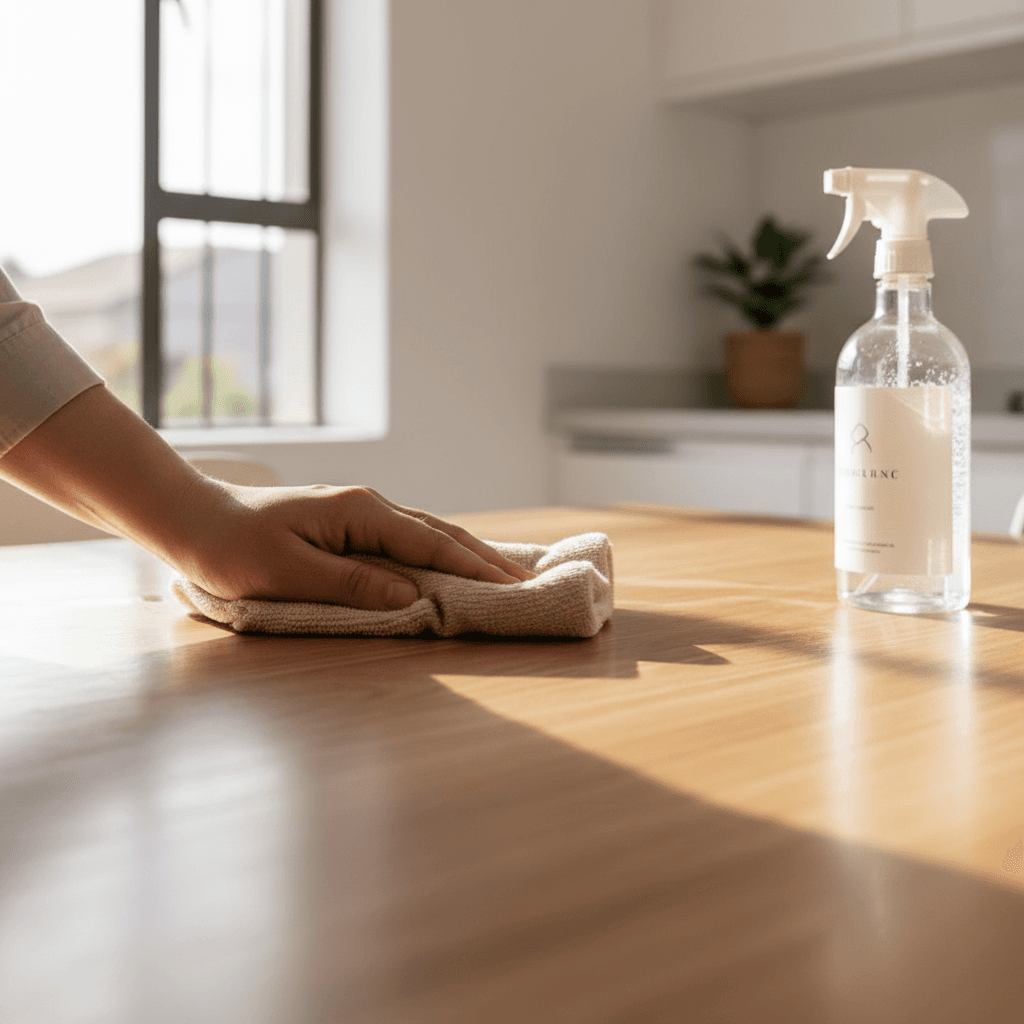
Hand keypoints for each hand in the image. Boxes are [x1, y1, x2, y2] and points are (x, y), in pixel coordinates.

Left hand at [0, 385, 531, 611]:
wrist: (193, 517)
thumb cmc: (232, 548)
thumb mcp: (287, 574)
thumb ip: (352, 585)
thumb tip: (411, 596)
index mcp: (358, 513)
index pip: (430, 542)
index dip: (473, 568)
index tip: (513, 588)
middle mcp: (368, 505)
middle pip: (440, 532)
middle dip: (485, 559)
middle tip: (528, 583)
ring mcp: (361, 512)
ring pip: (428, 532)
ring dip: (468, 553)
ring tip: (506, 572)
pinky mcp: (352, 524)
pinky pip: (408, 538)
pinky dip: (440, 551)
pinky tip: (454, 561)